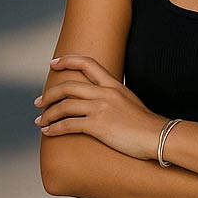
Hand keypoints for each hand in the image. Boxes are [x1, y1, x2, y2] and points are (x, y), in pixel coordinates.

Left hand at [33, 54, 164, 159]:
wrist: (159, 137)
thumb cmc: (148, 126)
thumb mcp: (132, 103)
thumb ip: (117, 99)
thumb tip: (107, 105)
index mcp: (113, 85)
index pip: (87, 63)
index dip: (67, 60)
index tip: (53, 63)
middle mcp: (104, 93)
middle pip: (68, 86)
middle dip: (49, 94)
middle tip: (39, 102)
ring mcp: (100, 108)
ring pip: (64, 106)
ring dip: (48, 113)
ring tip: (40, 121)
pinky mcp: (97, 126)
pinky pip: (68, 125)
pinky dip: (54, 128)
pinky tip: (47, 133)